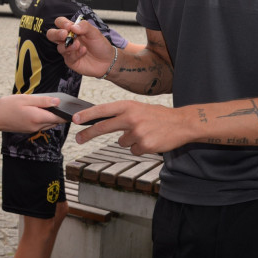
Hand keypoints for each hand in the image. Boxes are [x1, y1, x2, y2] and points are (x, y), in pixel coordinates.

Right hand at [0, 94, 63, 133]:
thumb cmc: (7, 106)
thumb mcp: (25, 99)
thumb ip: (43, 101)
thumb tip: (58, 102)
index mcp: (37, 118)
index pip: (59, 118)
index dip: (66, 113)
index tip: (71, 107)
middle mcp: (37, 126)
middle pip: (55, 122)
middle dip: (59, 114)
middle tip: (60, 103)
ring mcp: (32, 130)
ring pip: (48, 124)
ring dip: (51, 117)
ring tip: (48, 105)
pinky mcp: (28, 130)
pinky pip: (41, 125)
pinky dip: (44, 118)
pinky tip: (38, 110)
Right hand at [45, 16, 115, 77]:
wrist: (107, 60)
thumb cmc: (100, 45)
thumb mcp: (95, 32)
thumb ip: (85, 26)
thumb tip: (73, 27)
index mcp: (72, 30)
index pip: (60, 23)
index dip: (62, 23)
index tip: (68, 26)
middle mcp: (68, 39)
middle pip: (52, 35)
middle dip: (56, 34)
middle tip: (64, 34)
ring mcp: (68, 51)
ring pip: (59, 47)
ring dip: (69, 45)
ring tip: (78, 45)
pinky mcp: (70, 61)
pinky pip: (68, 57)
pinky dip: (76, 53)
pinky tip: (83, 51)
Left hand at [70, 99, 189, 154]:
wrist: (182, 123)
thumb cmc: (159, 116)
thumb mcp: (139, 108)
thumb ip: (123, 114)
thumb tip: (104, 122)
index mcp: (128, 106)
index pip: (102, 110)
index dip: (87, 115)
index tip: (75, 119)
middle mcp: (130, 118)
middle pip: (103, 127)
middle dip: (88, 134)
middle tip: (78, 139)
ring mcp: (137, 132)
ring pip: (122, 142)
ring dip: (131, 141)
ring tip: (145, 133)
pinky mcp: (144, 145)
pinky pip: (134, 150)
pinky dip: (140, 148)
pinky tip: (151, 140)